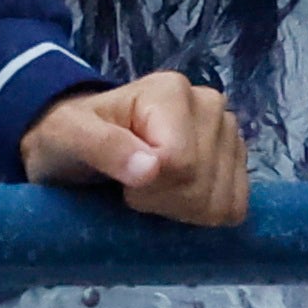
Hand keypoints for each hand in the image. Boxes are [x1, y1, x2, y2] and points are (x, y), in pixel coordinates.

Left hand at [21, 71, 247, 226]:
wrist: (83, 139)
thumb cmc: (72, 135)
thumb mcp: (70, 136)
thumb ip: (104, 147)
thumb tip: (151, 170)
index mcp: (171, 91)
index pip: (181, 164)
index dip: (149, 190)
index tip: (121, 185)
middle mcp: (209, 104)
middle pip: (202, 185)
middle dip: (164, 202)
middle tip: (134, 191)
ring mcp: (227, 131)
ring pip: (222, 201)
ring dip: (183, 212)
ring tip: (155, 192)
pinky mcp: (236, 159)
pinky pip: (237, 206)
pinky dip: (205, 215)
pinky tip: (179, 199)